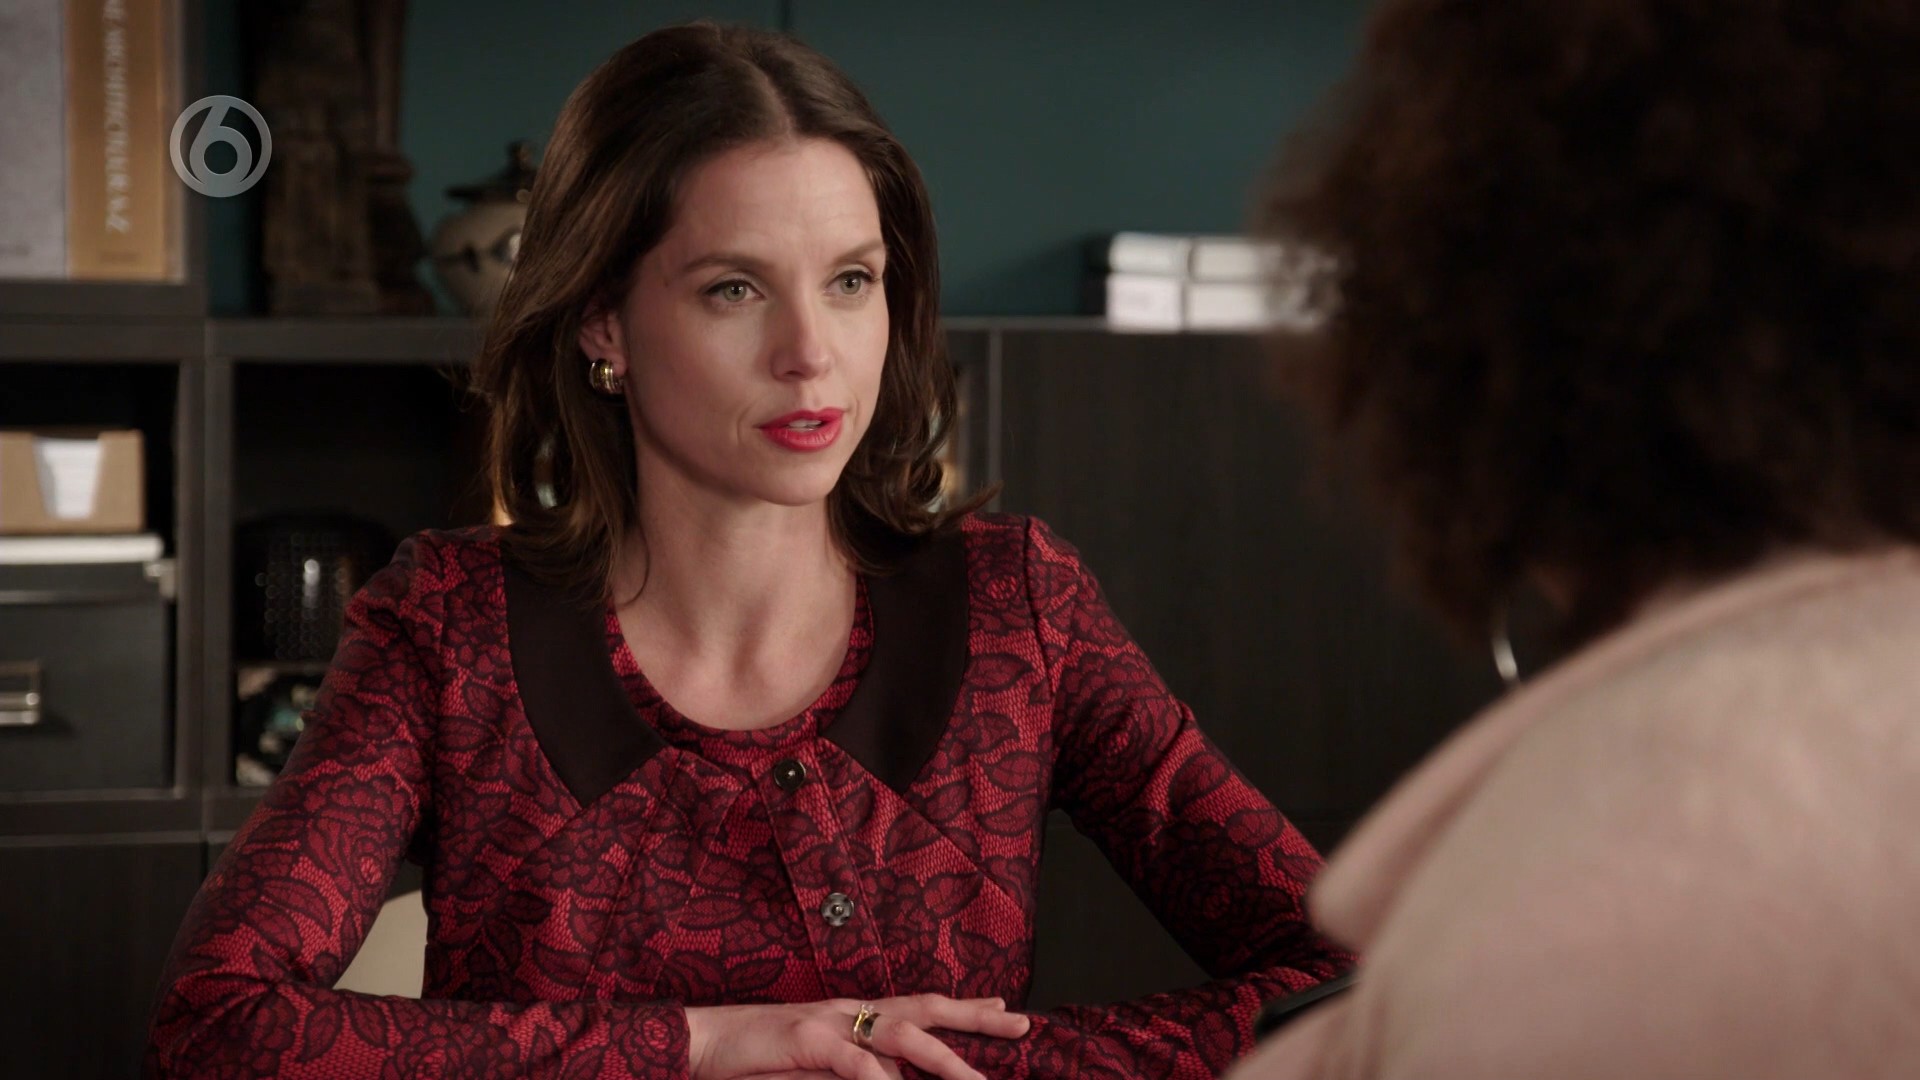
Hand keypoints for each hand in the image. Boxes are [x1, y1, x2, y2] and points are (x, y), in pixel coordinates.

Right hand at [685, 994, 1030, 1079]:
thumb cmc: (760, 1056)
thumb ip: (857, 1067)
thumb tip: (896, 1077)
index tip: (1006, 1009)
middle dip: (976, 1018)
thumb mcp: (819, 1063)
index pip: (922, 1004)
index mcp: (856, 1013)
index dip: (966, 1007)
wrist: (704, 1040)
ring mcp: (830, 1021)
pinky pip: (853, 1060)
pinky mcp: (805, 1039)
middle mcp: (851, 1010)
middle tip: (1021, 1025)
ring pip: (902, 1033)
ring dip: (944, 1058)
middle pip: (926, 1009)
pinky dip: (879, 1078)